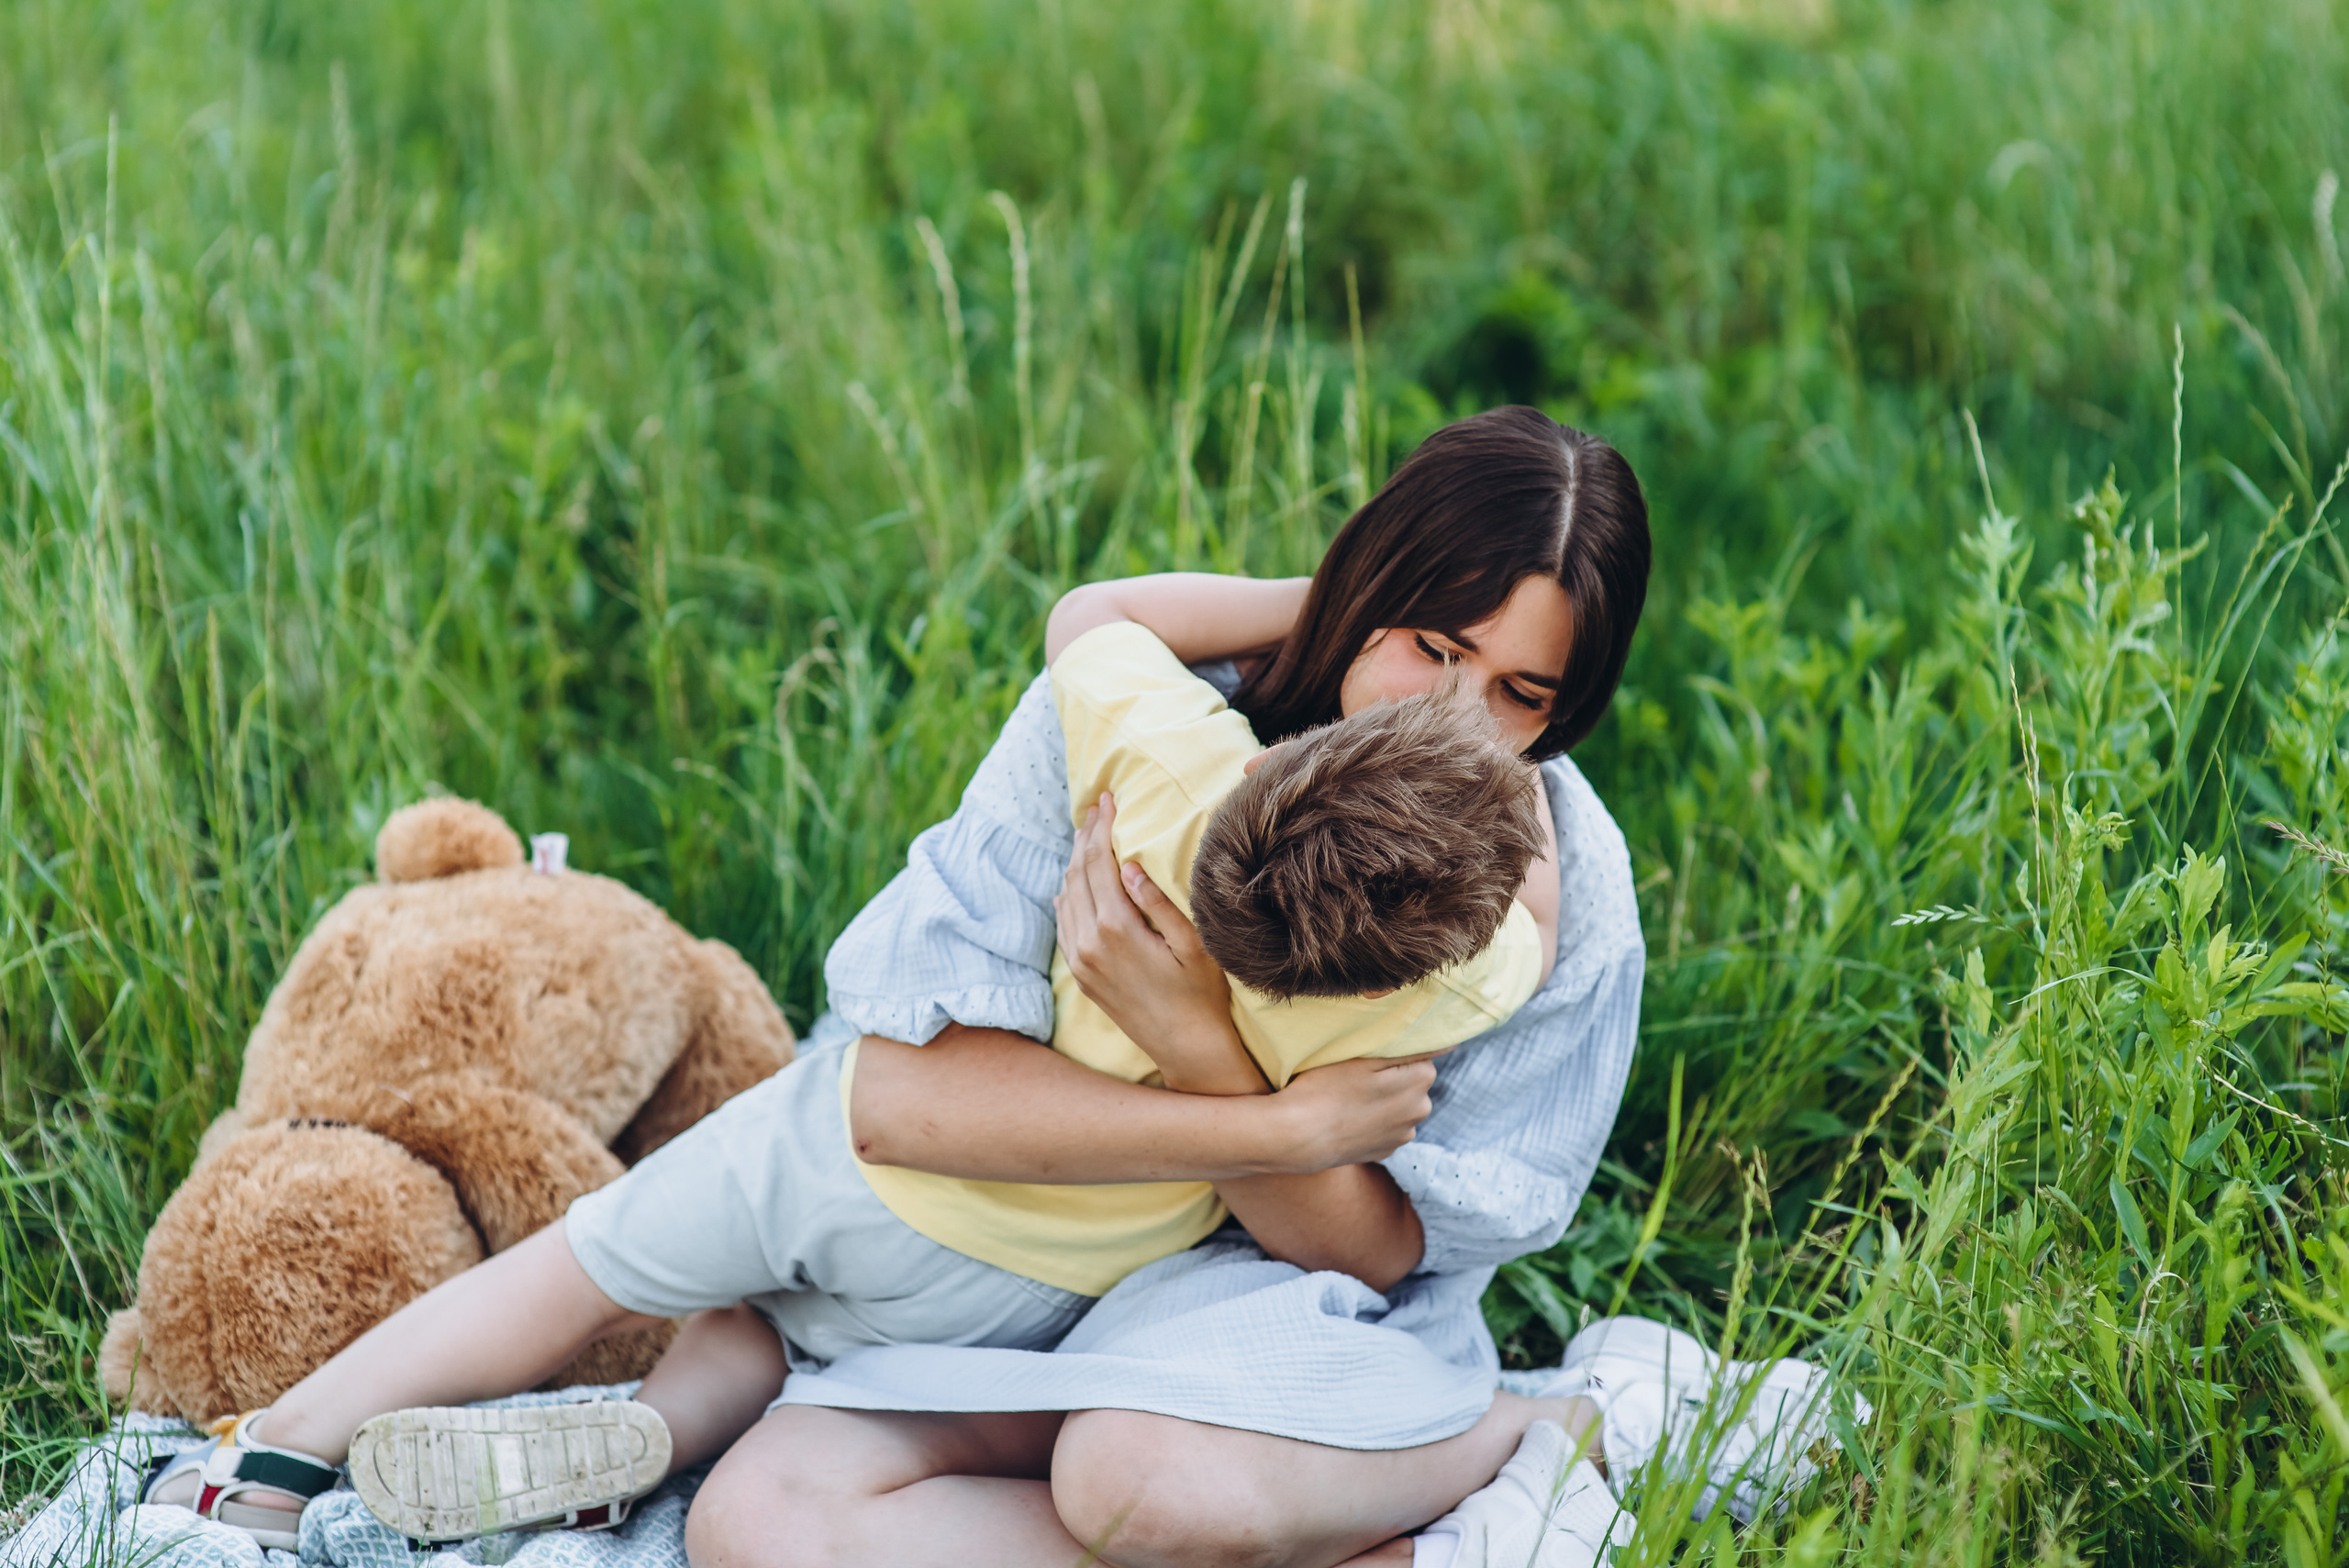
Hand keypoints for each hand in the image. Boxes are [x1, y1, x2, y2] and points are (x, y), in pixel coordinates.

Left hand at [1055, 794, 1262, 1093]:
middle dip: (1086, 836)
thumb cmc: (1201, 993)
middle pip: (1078, 873)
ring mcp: (1080, 960)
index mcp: (1116, 929)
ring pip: (1067, 896)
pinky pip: (1065, 923)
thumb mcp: (1192, 943)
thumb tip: (1128, 864)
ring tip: (1087, 835)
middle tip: (1096, 808)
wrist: (1185, 1047)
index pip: (1099, 862)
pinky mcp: (1080, 974)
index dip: (1101, 827)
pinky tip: (1075, 880)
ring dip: (1075, 862)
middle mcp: (1088, 943)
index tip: (1106, 799)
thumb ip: (1157, 902)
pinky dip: (1068, 893)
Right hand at [1259, 1051, 1444, 1173]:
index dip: (1391, 1055)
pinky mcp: (1385, 1152)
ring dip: (1383, 1101)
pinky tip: (1349, 1119)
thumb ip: (1412, 1048)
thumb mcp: (1366, 1058)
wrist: (1297, 1137)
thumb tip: (1451, 1041)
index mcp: (1420, 1081)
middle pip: (1411, 1082)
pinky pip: (1385, 1127)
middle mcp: (1420, 1110)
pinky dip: (1372, 1122)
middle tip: (1355, 1077)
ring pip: (1398, 1105)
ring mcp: (1403, 1135)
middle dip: (1392, 1078)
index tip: (1366, 1059)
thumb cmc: (1326, 1087)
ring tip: (1349, 1100)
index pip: (1419, 1056)